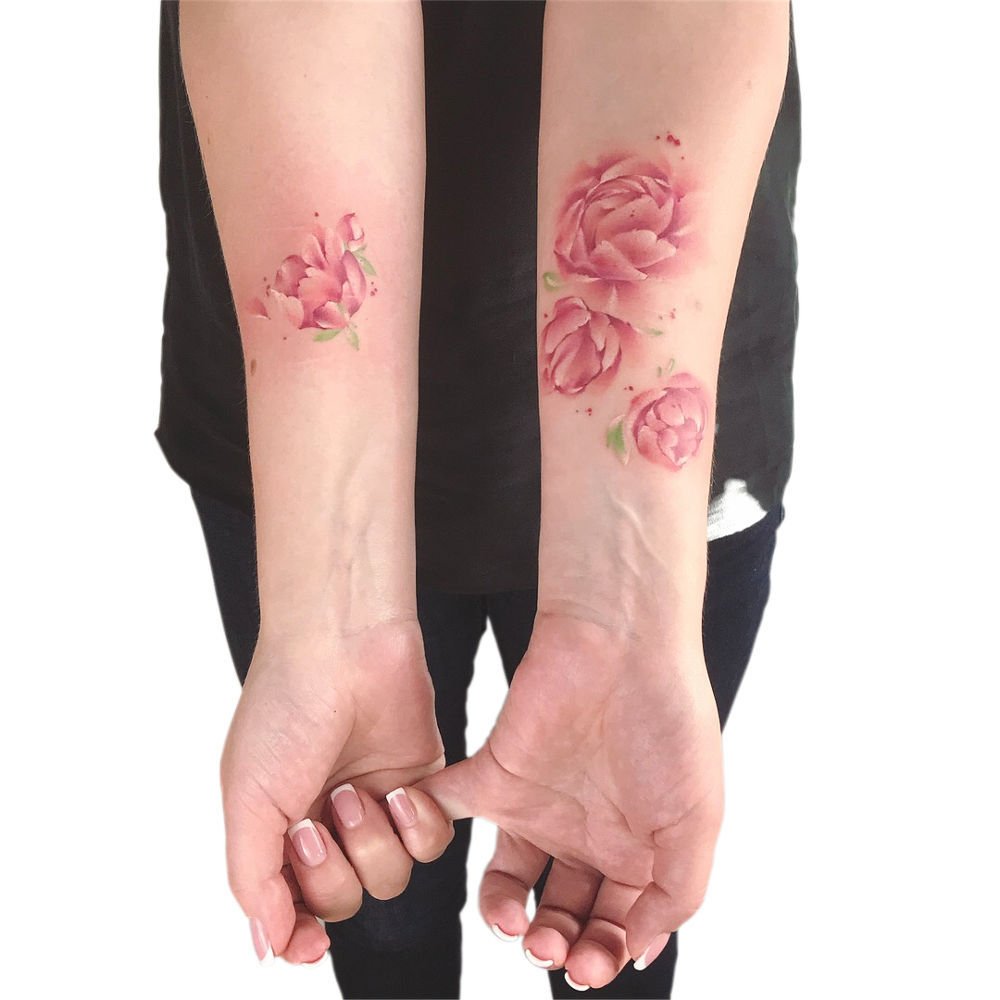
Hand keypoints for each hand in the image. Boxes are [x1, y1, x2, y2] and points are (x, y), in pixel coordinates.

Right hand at [221, 619, 452, 963]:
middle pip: (344, 899)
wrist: (342, 645)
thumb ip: (255, 879)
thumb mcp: (248, 799)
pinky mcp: (420, 783)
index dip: (301, 931)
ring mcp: (376, 803)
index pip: (294, 906)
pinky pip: (430, 841)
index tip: (307, 943)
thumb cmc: (285, 708)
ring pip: (391, 877)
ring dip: (372, 844)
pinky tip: (398, 792)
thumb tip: (269, 945)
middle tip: (314, 824)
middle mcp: (328, 820)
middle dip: (331, 873)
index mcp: (279, 827)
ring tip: (355, 792)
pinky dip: (416, 825)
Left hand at [419, 611, 722, 988]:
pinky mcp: (495, 772)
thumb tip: (639, 950)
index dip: (601, 955)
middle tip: (550, 947)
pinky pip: (449, 806)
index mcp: (636, 847)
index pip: (613, 923)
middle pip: (561, 911)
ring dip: (502, 916)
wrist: (623, 643)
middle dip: (555, 944)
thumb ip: (675, 894)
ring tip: (514, 922)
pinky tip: (444, 852)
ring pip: (507, 881)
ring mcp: (538, 804)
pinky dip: (428, 826)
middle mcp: (585, 832)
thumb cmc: (669, 721)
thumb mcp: (697, 819)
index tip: (591, 965)